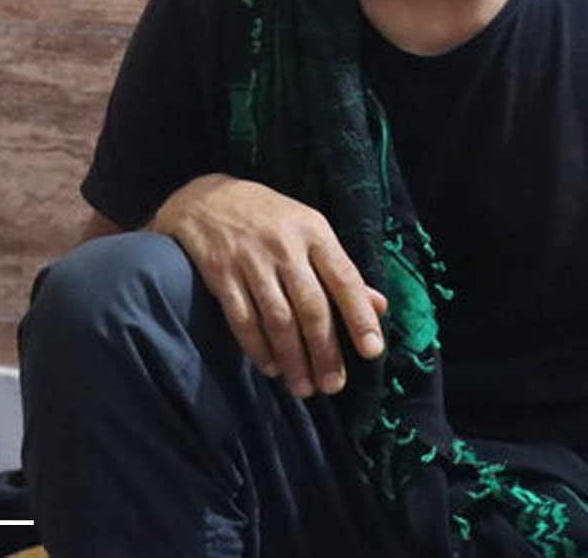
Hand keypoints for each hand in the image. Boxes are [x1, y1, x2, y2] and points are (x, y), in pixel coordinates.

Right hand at [149, 173, 386, 398]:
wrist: (208, 199)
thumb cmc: (271, 219)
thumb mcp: (311, 230)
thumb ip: (342, 269)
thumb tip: (380, 306)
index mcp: (315, 232)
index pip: (344, 278)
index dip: (359, 316)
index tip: (372, 350)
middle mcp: (285, 247)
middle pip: (311, 307)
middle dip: (325, 351)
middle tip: (333, 384)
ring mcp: (251, 261)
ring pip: (278, 319)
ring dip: (293, 358)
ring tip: (304, 387)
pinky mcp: (221, 274)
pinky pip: (242, 320)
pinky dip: (258, 348)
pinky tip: (271, 367)